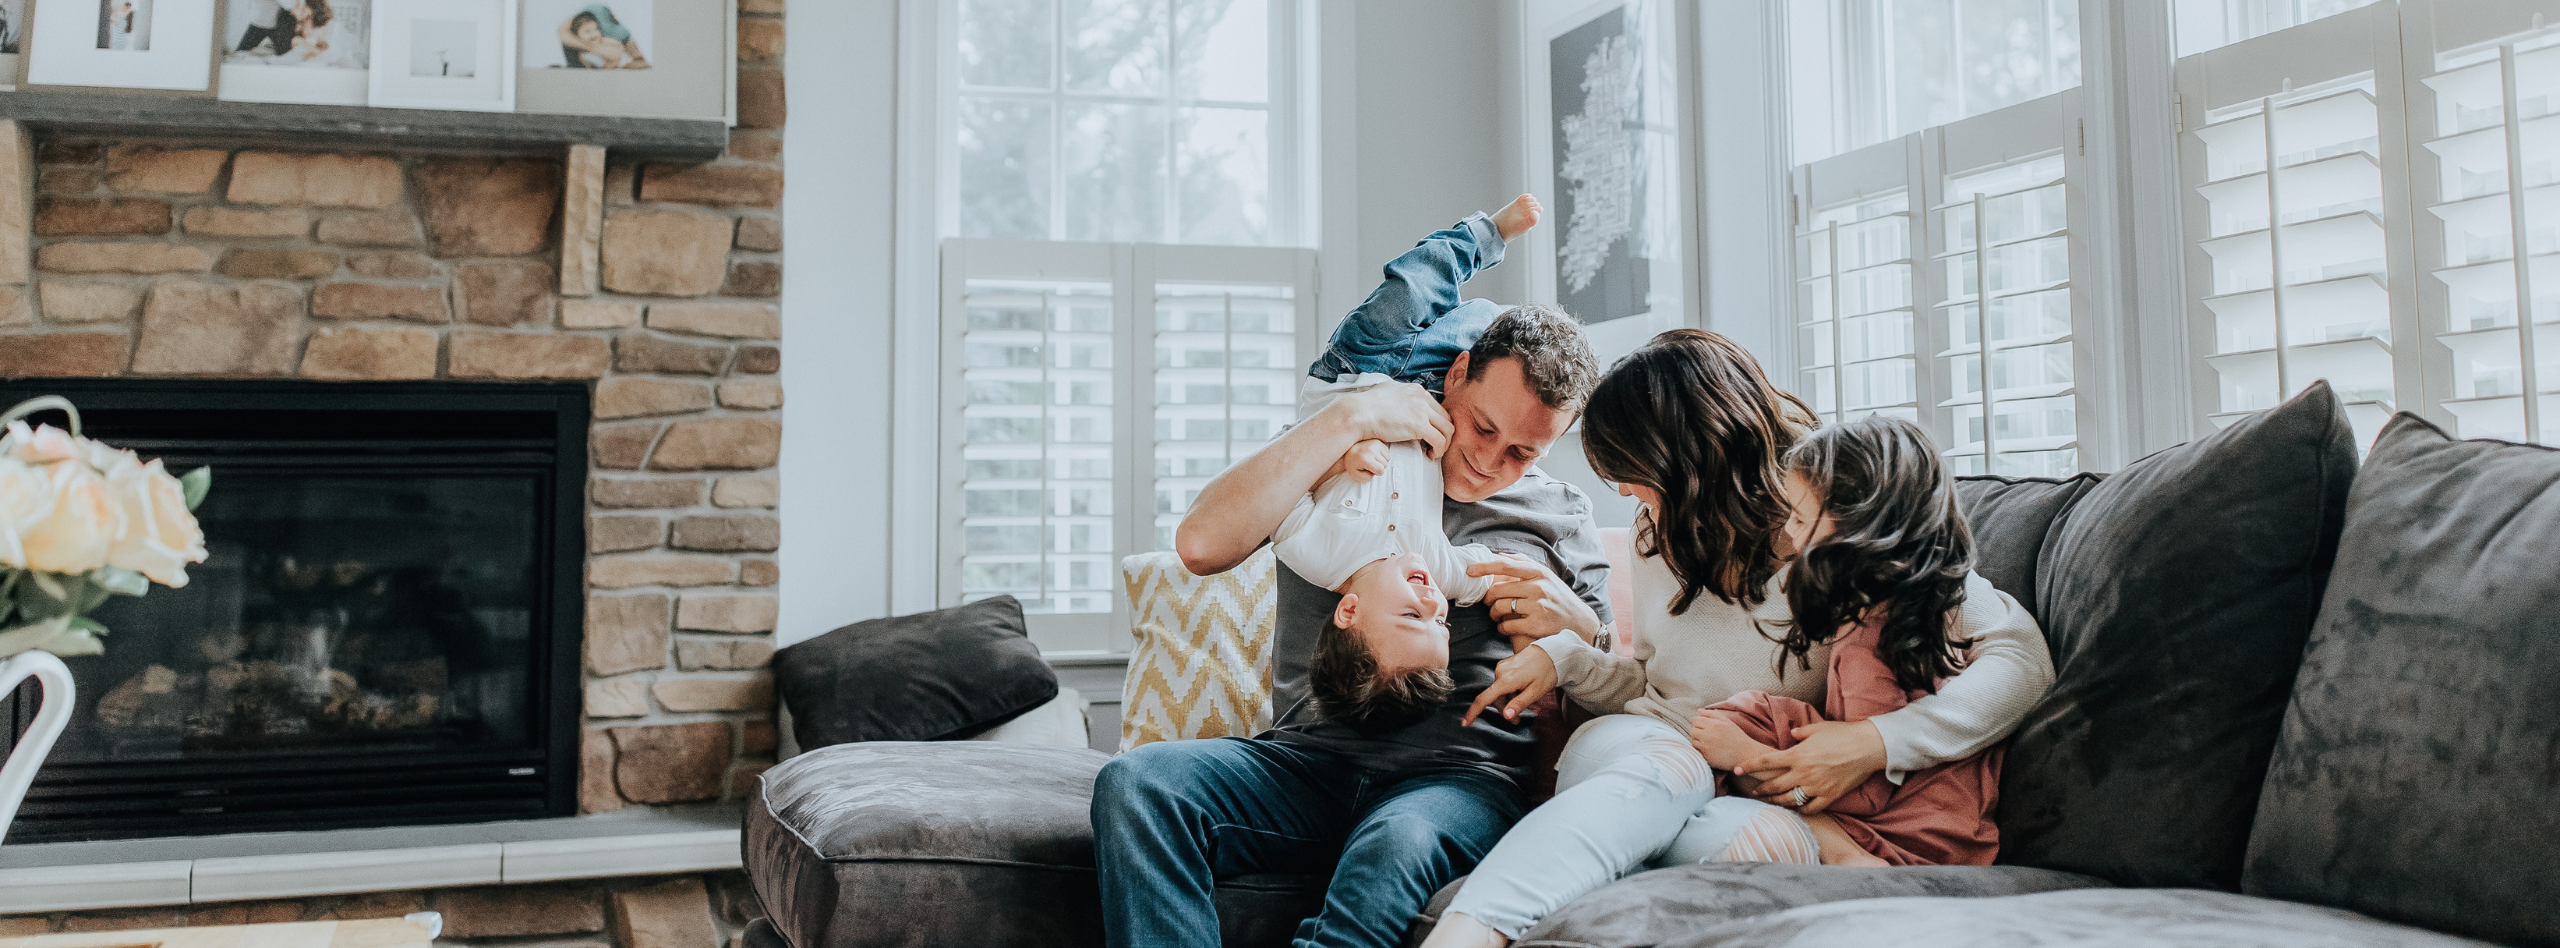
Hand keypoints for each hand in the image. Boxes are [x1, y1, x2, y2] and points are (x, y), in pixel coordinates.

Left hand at [1322, 439, 1390, 483]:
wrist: (1348, 450)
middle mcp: (1371, 450)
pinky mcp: (1377, 441)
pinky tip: (1374, 455)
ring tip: (1372, 459)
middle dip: (1379, 467)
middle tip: (1370, 464)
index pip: (1380, 470)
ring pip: (1387, 458)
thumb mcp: (1356, 475)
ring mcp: (1375, 444)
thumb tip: (1376, 472)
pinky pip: (1387, 452)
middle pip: (1385, 464)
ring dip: (1381, 461)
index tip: (1371, 470)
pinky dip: (1382, 455)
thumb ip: (1367, 477)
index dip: (1377, 473)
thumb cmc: (1352, 463)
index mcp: (1365, 459)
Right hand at [1325, 383, 1451, 458]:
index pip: (1437, 408)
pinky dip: (1439, 450)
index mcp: (1416, 390)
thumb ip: (1398, 394)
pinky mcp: (1419, 425)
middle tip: (1434, 446)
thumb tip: (1398, 396)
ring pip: (1448, 429)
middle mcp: (1422, 397)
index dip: (1436, 424)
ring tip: (1433, 452)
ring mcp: (1422, 411)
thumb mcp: (1387, 391)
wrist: (1358, 413)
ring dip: (1444, 443)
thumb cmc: (1366, 406)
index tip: (1430, 435)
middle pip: (1446, 418)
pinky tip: (1430, 455)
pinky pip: (1440, 440)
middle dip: (1444, 434)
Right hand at [1462, 645, 1557, 726]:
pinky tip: (1527, 693)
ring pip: (1501, 692)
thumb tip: (1505, 715)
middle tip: (1521, 719)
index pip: (1484, 699)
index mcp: (1506, 680)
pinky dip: (1513, 691)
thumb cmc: (1546, 672)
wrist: (1553, 651)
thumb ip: (1519, 704)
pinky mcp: (1506, 665)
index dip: (1474, 712)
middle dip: (1507, 709)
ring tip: (1533, 706)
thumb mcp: (1535, 691)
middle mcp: (1500, 672)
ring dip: (1513, 701)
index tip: (1466, 723)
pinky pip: (1505, 683)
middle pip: (1496, 698)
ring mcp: (1502, 667)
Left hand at [1469, 556, 1600, 643]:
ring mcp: (1538, 606)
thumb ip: (1524, 565)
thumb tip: (1497, 555)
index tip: (1469, 570)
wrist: (1581, 624)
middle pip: (1498, 590)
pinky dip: (1502, 628)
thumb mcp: (1547, 577)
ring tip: (1497, 617)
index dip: (1484, 567)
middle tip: (1489, 604)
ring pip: (1500, 608)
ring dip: (1493, 614)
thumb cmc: (1559, 599)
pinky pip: (1507, 625)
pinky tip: (1505, 628)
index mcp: (1539, 572)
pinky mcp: (1537, 624)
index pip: (1506, 565)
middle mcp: (1539, 586)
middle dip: (1488, 599)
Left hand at [1730, 720, 1886, 814]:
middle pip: (1774, 785)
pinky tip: (1796, 808)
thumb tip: (1791, 734)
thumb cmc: (1843, 734)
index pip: (1765, 762)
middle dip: (1760, 789)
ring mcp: (1816, 786)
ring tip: (1769, 802)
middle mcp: (1803, 772)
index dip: (1748, 767)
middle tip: (1753, 791)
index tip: (1735, 770)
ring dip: (1776, 802)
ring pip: (1789, 800)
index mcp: (1797, 754)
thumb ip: (1800, 732)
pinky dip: (1801, 809)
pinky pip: (1810, 808)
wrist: (1869, 747)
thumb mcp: (1818, 728)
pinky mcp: (1829, 796)